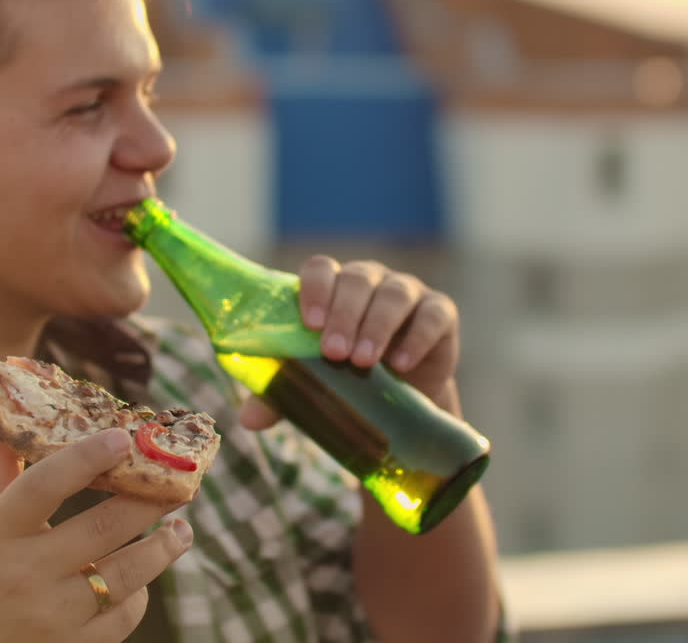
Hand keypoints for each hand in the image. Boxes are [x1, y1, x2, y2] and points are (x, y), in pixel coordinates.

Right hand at [0, 429, 192, 642]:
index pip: (42, 486)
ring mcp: (51, 616)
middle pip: (102, 527)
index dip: (85, 458)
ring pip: (127, 574)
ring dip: (164, 547)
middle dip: (150, 501)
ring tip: (181, 530)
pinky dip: (138, 594)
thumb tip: (12, 419)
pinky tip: (144, 579)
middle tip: (181, 482)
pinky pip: (123, 615)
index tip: (123, 437)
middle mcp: (24, 574)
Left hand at [240, 255, 460, 429]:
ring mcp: (407, 293)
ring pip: (393, 294)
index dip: (314, 290)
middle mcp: (370, 282)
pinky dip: (417, 337)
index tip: (308, 324)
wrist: (400, 405)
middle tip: (334, 352)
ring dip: (376, 326)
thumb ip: (281, 394)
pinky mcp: (440, 313)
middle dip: (344, 314)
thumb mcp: (313, 387)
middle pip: (357, 279)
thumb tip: (247, 419)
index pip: (321, 269)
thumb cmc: (346, 381)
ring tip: (363, 362)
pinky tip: (402, 364)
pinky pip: (433, 315)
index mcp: (333, 289)